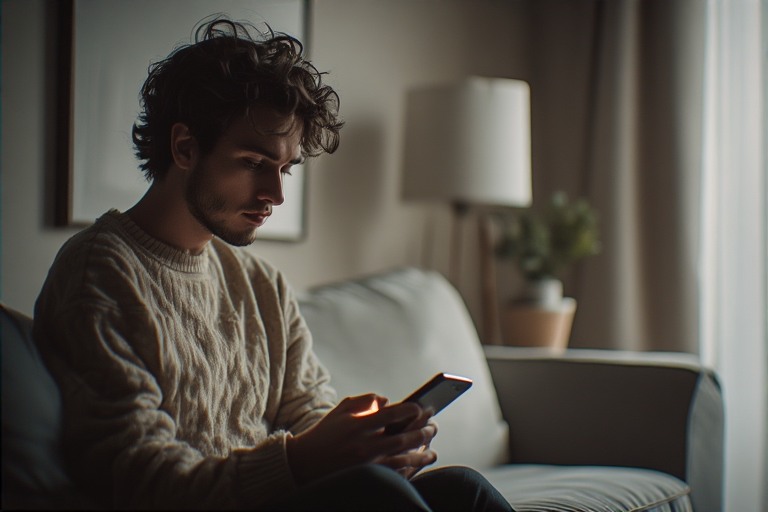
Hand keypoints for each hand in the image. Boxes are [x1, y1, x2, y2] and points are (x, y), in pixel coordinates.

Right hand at [285, 394, 437, 484]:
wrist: (304, 464)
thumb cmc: (325, 434)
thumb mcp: (341, 410)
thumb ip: (365, 400)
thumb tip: (388, 400)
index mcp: (359, 425)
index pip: (393, 414)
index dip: (411, 410)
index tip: (422, 407)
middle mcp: (365, 445)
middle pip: (403, 438)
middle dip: (423, 432)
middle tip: (434, 427)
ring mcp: (367, 465)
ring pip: (403, 459)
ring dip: (422, 454)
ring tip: (432, 450)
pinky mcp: (368, 478)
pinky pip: (395, 475)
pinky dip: (409, 470)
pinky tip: (417, 465)